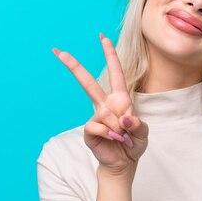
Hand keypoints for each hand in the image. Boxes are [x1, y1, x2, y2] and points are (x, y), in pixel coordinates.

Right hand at [52, 33, 148, 178]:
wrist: (124, 164)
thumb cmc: (134, 145)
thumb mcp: (143, 133)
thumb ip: (138, 124)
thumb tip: (124, 118)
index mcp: (120, 99)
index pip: (116, 73)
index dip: (110, 55)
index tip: (102, 37)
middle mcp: (105, 105)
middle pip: (88, 82)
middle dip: (73, 66)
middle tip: (58, 50)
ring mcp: (95, 117)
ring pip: (104, 112)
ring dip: (119, 128)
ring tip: (124, 138)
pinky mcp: (89, 130)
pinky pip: (99, 126)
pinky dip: (111, 135)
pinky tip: (114, 141)